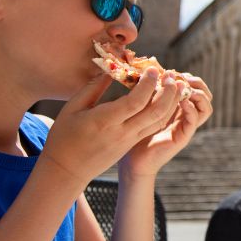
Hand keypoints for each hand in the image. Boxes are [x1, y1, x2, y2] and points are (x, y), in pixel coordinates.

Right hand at [37, 70, 181, 190]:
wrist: (67, 170)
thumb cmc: (64, 136)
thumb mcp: (72, 108)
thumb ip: (93, 88)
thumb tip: (110, 70)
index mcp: (105, 121)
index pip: (136, 101)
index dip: (148, 84)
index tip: (153, 69)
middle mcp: (122, 132)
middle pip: (156, 112)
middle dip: (169, 92)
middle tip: (172, 76)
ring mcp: (129, 140)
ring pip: (159, 121)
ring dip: (171, 103)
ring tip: (175, 86)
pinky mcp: (132, 144)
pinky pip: (153, 127)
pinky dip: (164, 113)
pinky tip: (165, 100)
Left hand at [120, 73, 213, 178]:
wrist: (131, 159)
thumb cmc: (133, 130)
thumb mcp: (144, 105)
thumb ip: (152, 91)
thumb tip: (153, 70)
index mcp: (178, 107)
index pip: (196, 88)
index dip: (188, 77)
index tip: (173, 72)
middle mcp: (185, 116)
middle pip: (206, 95)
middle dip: (197, 83)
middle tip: (181, 79)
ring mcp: (186, 127)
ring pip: (206, 107)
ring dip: (198, 94)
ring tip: (183, 89)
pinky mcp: (182, 137)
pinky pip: (194, 120)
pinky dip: (191, 108)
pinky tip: (180, 102)